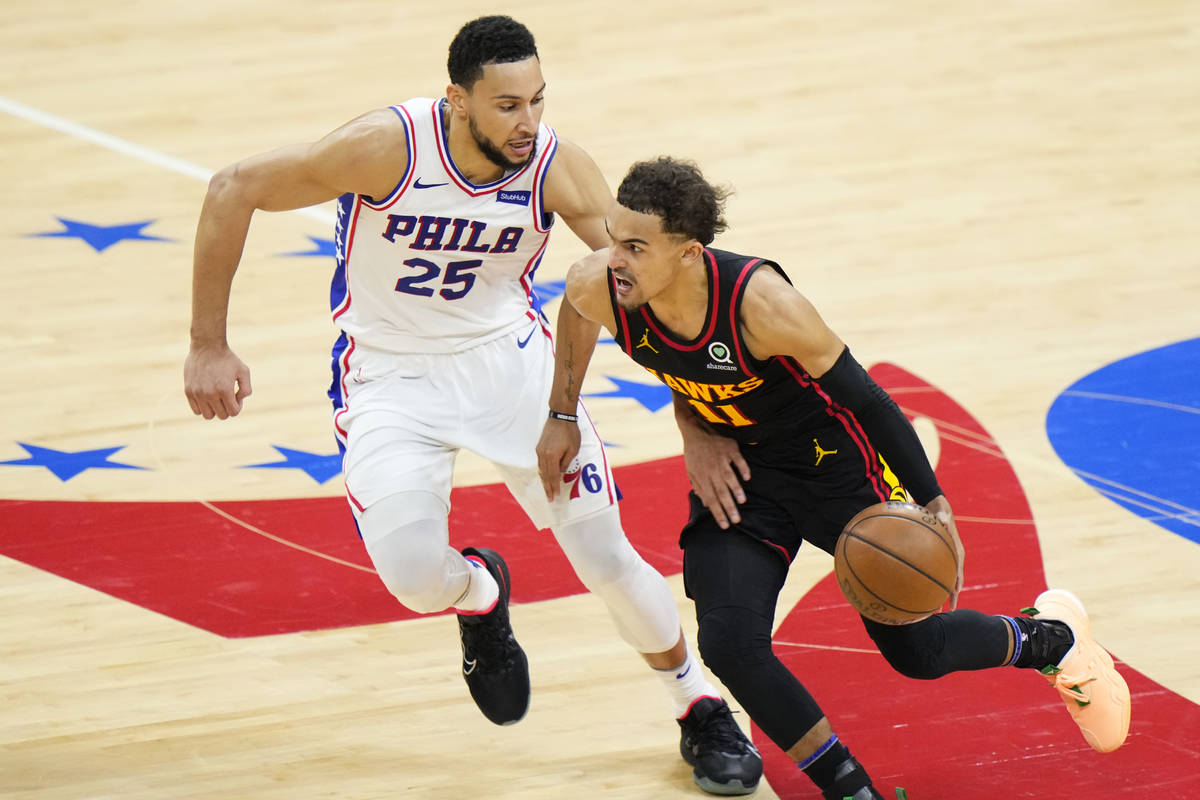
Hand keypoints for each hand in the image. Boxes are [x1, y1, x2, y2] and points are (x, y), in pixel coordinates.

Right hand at [184, 343, 251, 419]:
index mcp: (224, 390)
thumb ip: (246, 389)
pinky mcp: (188, 391)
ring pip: (207, 416)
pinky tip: (207, 396)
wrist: (207, 346)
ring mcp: (197, 393)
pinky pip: (196, 410)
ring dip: (214, 410)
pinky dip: (203, 407)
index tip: (236, 396)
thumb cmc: (227, 359)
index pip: (233, 412)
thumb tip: (239, 401)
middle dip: (227, 408)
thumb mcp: (244, 371)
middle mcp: (210, 394)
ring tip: (217, 397)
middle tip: (227, 396)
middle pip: (221, 415)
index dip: (237, 406)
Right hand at [536, 416, 581, 500]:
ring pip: (541, 470)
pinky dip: (543, 471)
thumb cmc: (570, 432)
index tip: (555, 496)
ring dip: (544, 480)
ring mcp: (539, 451)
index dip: (554, 487)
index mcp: (552, 456)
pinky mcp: (539, 447)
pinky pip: (540, 463)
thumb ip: (566, 463)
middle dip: (547, 487)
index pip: (553, 476)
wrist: (560, 416)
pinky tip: (545, 476)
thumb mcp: (573, 450)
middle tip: (549, 498)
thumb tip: (560, 472)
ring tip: (547, 490)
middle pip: (545, 475)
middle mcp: (542, 455)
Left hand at [680, 421, 750, 529]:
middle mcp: (711, 469)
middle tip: (736, 521)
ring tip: (742, 502)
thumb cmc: (694, 453)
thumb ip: (699, 487)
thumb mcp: (691, 471)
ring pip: (729, 477)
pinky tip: (747, 478)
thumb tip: (706, 504)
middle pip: (720, 491)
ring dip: (736, 489)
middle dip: (728, 507)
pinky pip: (738, 460)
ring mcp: (720, 459)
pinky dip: (742, 468)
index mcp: (701, 477)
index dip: (717, 513)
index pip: (710, 499)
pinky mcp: (729, 448)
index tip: (725, 525)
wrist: (696, 430)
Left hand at [925, 495, 964, 609]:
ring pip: (944, 580)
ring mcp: (946, 559)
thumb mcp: (943, 514)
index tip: (954, 597)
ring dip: (940, 593)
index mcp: (958, 552)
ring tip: (933, 608)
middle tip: (946, 611)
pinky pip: (935, 572)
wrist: (938, 508)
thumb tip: (944, 523)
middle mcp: (954, 558)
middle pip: (953, 581)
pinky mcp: (938, 557)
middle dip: (950, 596)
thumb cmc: (941, 512)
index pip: (959, 572)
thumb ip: (943, 520)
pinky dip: (929, 582)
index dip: (956, 585)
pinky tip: (918, 590)